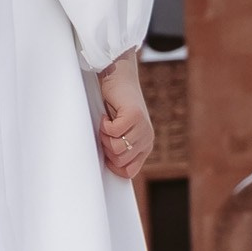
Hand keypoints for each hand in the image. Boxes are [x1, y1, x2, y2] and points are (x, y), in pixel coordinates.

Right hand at [96, 53, 153, 183]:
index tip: (104, 151)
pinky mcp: (134, 116)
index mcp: (144, 146)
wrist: (119, 78)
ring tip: (106, 123)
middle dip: (106, 148)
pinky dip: (104, 125)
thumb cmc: (115, 107)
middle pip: (120, 161)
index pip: (128, 172)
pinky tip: (106, 115)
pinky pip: (113, 132)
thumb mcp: (119, 133)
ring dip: (104, 136)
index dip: (112, 165)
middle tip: (105, 131)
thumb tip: (109, 167)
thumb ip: (119, 149)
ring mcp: (143, 128)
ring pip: (117, 148)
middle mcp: (147, 139)